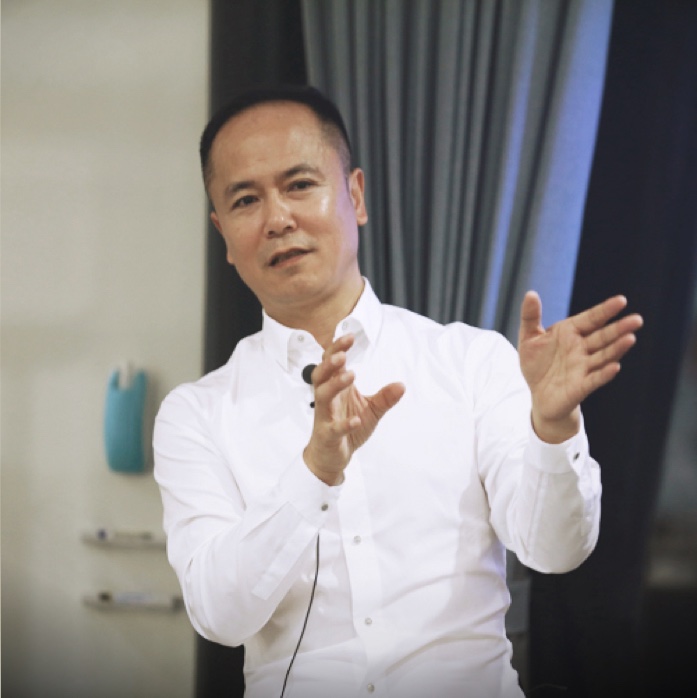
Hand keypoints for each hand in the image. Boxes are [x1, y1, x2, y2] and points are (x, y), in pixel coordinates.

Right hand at [303, 334, 405, 484]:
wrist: (332, 456)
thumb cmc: (347, 428)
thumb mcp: (371, 411)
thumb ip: (384, 397)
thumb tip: (402, 385)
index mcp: (336, 388)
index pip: (332, 363)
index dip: (338, 349)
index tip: (350, 336)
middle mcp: (327, 399)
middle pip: (321, 374)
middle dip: (329, 362)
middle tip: (343, 354)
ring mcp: (325, 416)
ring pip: (323, 396)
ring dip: (335, 384)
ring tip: (351, 375)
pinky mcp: (327, 435)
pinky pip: (333, 428)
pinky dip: (344, 424)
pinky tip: (356, 420)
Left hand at [518, 291, 642, 442]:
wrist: (538, 395)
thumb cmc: (537, 364)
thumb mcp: (528, 338)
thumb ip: (530, 316)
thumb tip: (531, 293)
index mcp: (571, 333)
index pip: (591, 319)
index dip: (605, 310)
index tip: (621, 300)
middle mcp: (581, 348)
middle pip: (603, 336)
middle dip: (619, 328)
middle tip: (637, 319)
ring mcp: (583, 367)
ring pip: (603, 356)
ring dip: (616, 348)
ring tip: (630, 339)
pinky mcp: (581, 386)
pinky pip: (595, 379)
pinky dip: (604, 373)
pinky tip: (615, 367)